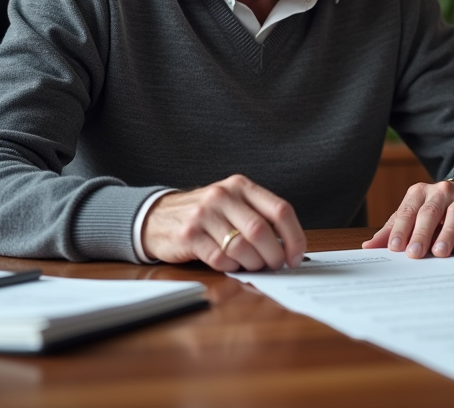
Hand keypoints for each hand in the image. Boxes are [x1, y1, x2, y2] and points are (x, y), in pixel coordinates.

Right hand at [141, 174, 306, 272]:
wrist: (157, 216)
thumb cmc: (205, 214)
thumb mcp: (233, 203)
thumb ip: (259, 215)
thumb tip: (289, 245)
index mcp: (241, 186)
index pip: (280, 210)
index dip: (294, 237)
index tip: (296, 256)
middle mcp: (223, 196)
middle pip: (262, 231)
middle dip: (273, 255)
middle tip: (274, 265)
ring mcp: (204, 215)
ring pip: (242, 247)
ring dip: (252, 264)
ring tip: (252, 265)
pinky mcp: (189, 235)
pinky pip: (220, 259)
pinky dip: (231, 267)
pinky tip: (230, 264)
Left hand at [362, 180, 453, 257]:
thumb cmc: (437, 209)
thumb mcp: (414, 214)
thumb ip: (393, 229)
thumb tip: (368, 247)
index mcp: (419, 193)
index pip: (407, 211)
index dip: (401, 229)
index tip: (394, 248)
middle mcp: (441, 192)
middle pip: (429, 212)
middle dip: (421, 234)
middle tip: (414, 254)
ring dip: (447, 233)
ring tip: (440, 253)